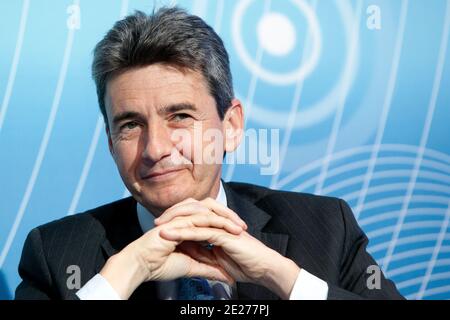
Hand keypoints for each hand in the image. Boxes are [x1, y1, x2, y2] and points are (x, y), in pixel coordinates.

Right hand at [99, 199, 244, 298]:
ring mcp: (181, 218)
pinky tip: (226, 227)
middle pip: (212, 210)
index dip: (227, 226)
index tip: (241, 236)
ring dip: (226, 218)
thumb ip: (209, 269)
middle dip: (230, 217)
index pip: (211, 221)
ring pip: (208, 210)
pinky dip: (215, 221)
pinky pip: (200, 217)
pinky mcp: (178, 221)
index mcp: (189, 227)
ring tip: (239, 228)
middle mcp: (186, 219)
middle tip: (244, 227)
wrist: (142, 265)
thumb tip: (225, 276)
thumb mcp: (192, 268)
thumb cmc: (160, 265)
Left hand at [157, 198, 300, 298]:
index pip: (192, 217)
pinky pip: (200, 231)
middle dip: (172, 215)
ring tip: (158, 226)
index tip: (160, 227)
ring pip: (193, 218)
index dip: (176, 219)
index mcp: (216, 226)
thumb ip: (204, 254)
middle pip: (191, 211)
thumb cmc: (246, 264)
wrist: (264, 269)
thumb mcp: (218, 260)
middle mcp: (218, 222)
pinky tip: (170, 234)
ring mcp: (221, 226)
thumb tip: (189, 253)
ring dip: (174, 221)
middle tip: (156, 222)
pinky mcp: (224, 234)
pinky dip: (184, 232)